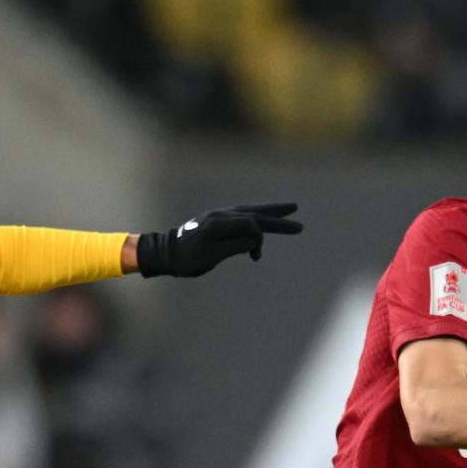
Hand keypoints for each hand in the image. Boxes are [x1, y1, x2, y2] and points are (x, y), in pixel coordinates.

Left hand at [136, 203, 302, 276]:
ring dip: (271, 212)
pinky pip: (243, 215)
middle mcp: (221, 215)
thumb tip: (255, 240)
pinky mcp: (219, 220)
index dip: (258, 240)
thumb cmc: (186, 259)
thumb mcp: (210, 257)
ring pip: (251, 211)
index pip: (250, 225)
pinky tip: (265, 216)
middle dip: (279, 219)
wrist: (166, 252)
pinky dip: (258, 216)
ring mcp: (220, 215)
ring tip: (291, 208)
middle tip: (300, 225)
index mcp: (219, 223)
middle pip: (256, 214)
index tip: (255, 256)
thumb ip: (233, 246)